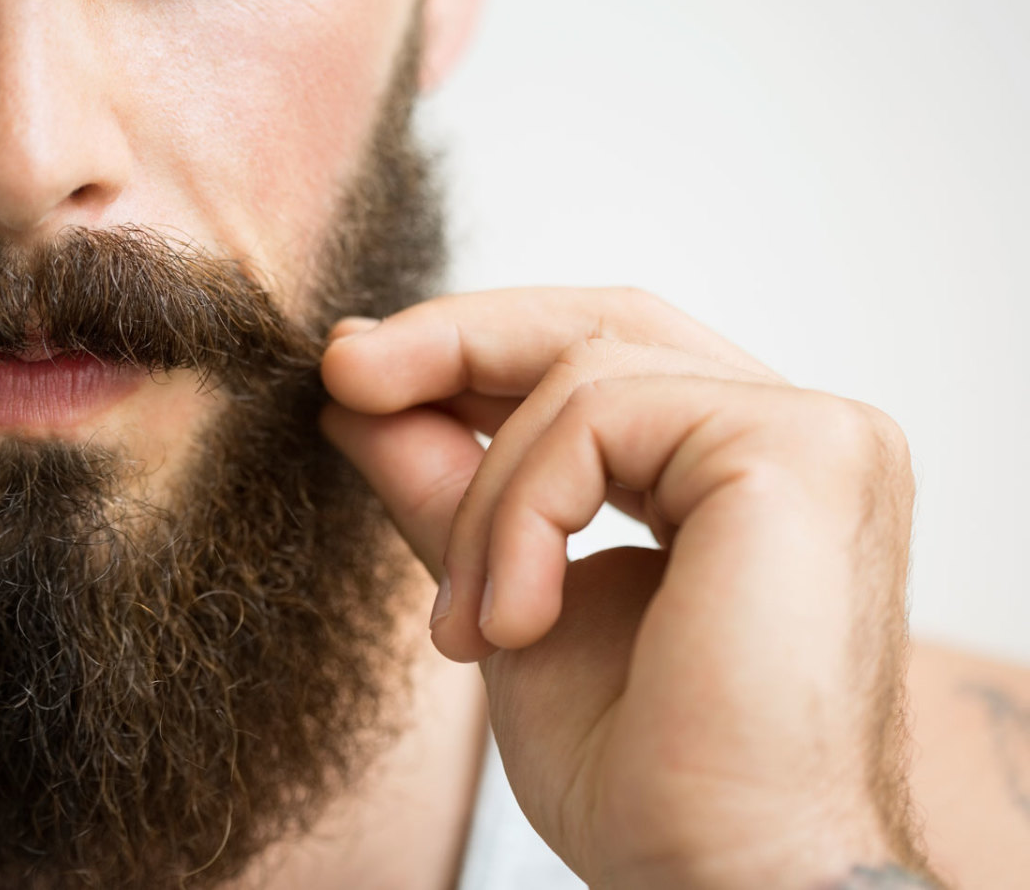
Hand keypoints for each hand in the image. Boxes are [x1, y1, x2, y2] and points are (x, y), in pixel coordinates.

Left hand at [320, 287, 925, 888]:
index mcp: (746, 475)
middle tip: (347, 371)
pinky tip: (513, 621)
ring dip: (487, 498)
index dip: (480, 352)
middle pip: (604, 325)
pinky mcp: (798, 451)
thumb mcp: (508, 598)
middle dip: (458, 343)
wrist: (717, 881)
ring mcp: (813, 436)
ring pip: (586, 375)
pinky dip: (526, 511)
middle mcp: (796, 438)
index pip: (605, 361)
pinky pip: (601, 418)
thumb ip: (452, 489)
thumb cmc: (644, 778)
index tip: (362, 373)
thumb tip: (363, 392)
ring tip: (468, 624)